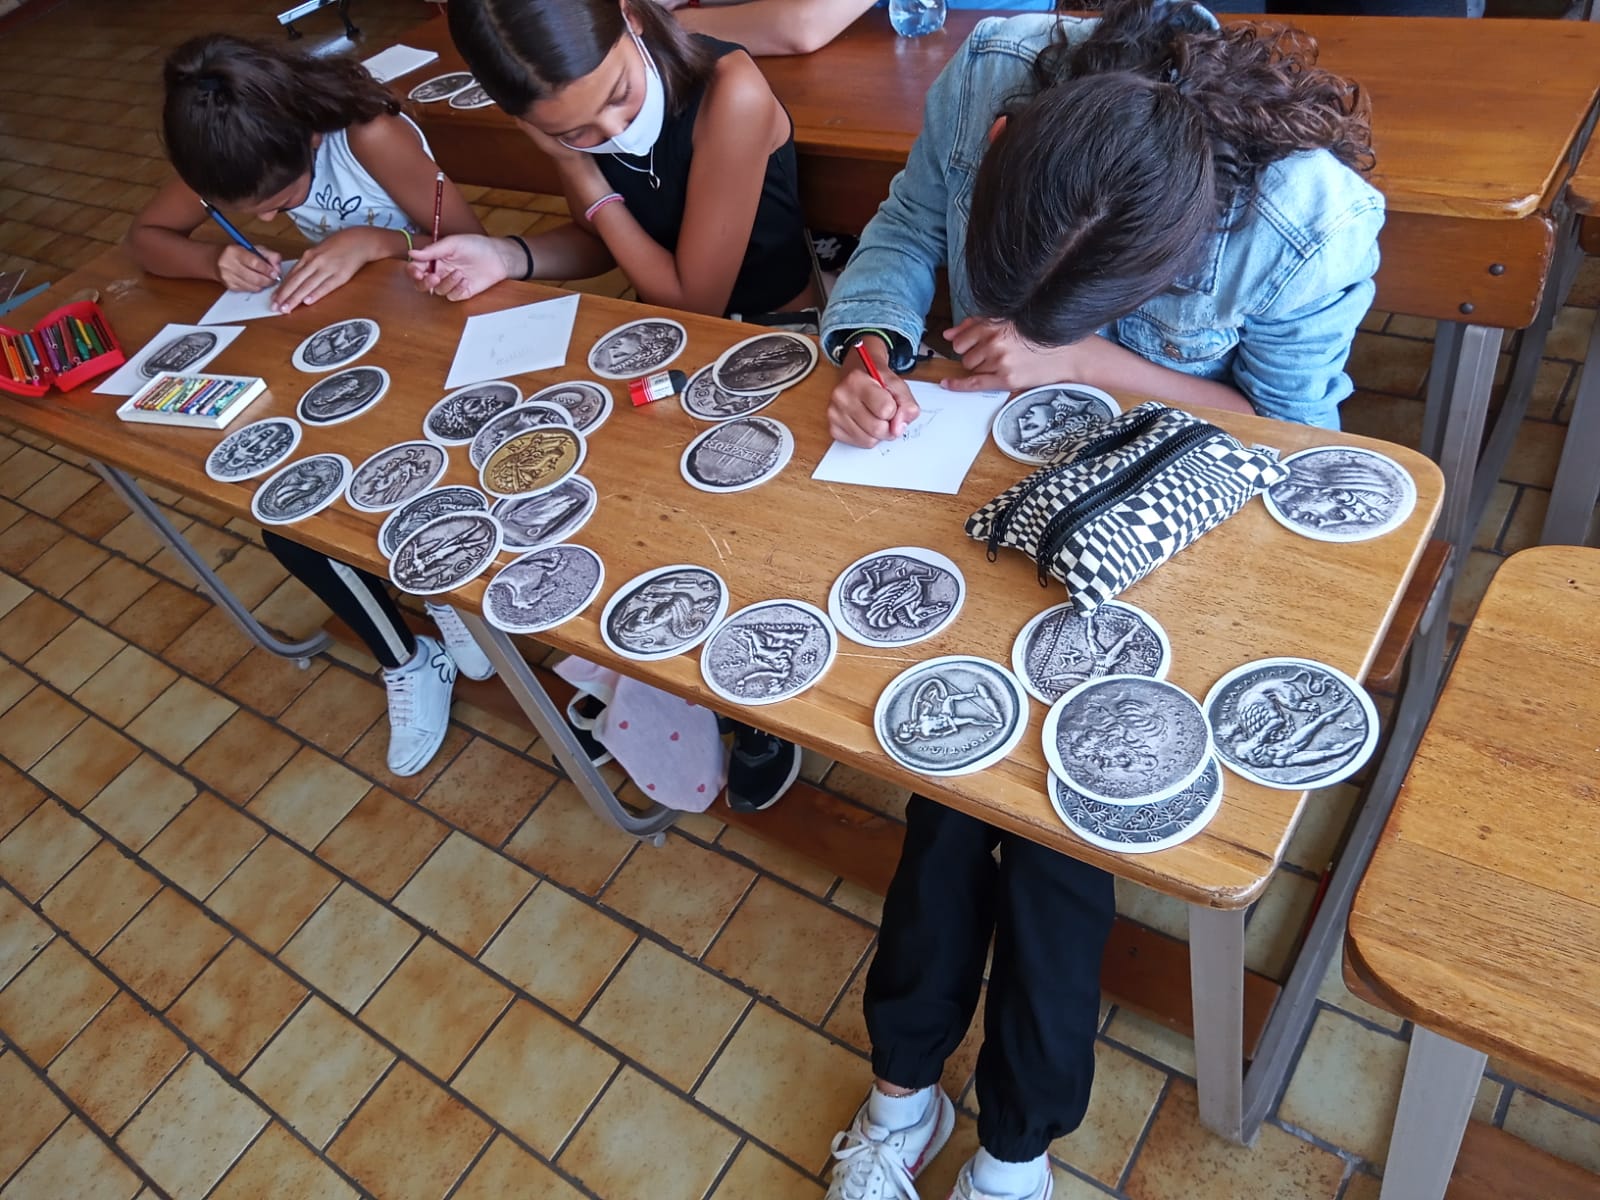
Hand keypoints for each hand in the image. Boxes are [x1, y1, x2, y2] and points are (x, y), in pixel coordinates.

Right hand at [215, 244, 282, 292]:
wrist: (215, 260)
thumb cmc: (238, 253)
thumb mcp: (253, 248)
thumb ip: (269, 255)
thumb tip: (278, 268)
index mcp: (234, 251)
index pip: (254, 263)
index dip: (267, 270)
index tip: (276, 273)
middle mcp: (228, 264)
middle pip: (255, 277)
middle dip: (268, 280)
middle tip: (274, 279)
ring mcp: (228, 277)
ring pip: (253, 286)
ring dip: (263, 285)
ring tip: (266, 279)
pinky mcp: (229, 286)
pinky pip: (248, 290)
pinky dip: (256, 287)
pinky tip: (256, 282)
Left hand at [273, 228, 388, 311]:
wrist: (360, 240)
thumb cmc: (340, 245)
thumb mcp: (320, 250)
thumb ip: (309, 263)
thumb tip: (297, 277)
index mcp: (309, 255)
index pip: (291, 274)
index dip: (281, 288)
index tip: (273, 298)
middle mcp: (316, 261)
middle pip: (296, 281)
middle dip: (284, 295)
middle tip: (275, 307)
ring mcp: (328, 268)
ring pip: (308, 285)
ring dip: (296, 298)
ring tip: (286, 308)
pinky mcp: (341, 275)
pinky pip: (326, 286)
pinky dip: (316, 294)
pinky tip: (308, 301)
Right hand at [406, 234, 518, 300]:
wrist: (497, 256)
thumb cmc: (476, 246)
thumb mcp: (453, 244)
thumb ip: (432, 250)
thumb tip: (412, 253)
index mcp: (434, 259)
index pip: (416, 268)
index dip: (413, 271)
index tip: (418, 272)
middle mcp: (440, 272)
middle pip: (422, 284)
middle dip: (425, 283)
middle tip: (434, 277)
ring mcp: (450, 283)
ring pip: (438, 291)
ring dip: (447, 283)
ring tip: (459, 272)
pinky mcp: (461, 292)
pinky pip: (452, 296)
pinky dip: (457, 289)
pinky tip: (465, 280)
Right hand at [827, 338, 918, 447]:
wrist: (860, 376)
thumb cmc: (877, 380)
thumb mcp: (898, 385)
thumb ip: (907, 405)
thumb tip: (898, 428)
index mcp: (856, 380)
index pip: (886, 410)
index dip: (895, 410)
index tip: (890, 402)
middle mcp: (841, 396)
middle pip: (877, 428)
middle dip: (888, 426)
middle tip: (886, 414)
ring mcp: (834, 413)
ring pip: (869, 440)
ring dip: (879, 433)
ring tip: (875, 416)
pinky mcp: (833, 428)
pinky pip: (860, 444)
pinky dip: (868, 437)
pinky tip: (865, 423)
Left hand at [942, 317, 1087, 392]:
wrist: (1070, 355)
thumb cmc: (1041, 337)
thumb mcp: (1010, 322)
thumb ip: (977, 324)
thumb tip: (948, 334)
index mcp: (996, 322)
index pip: (963, 337)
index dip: (965, 344)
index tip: (970, 347)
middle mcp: (995, 339)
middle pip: (965, 354)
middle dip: (974, 356)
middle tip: (994, 355)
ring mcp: (1000, 359)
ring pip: (971, 367)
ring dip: (980, 367)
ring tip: (1002, 363)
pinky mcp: (1006, 378)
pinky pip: (974, 383)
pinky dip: (958, 385)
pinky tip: (946, 385)